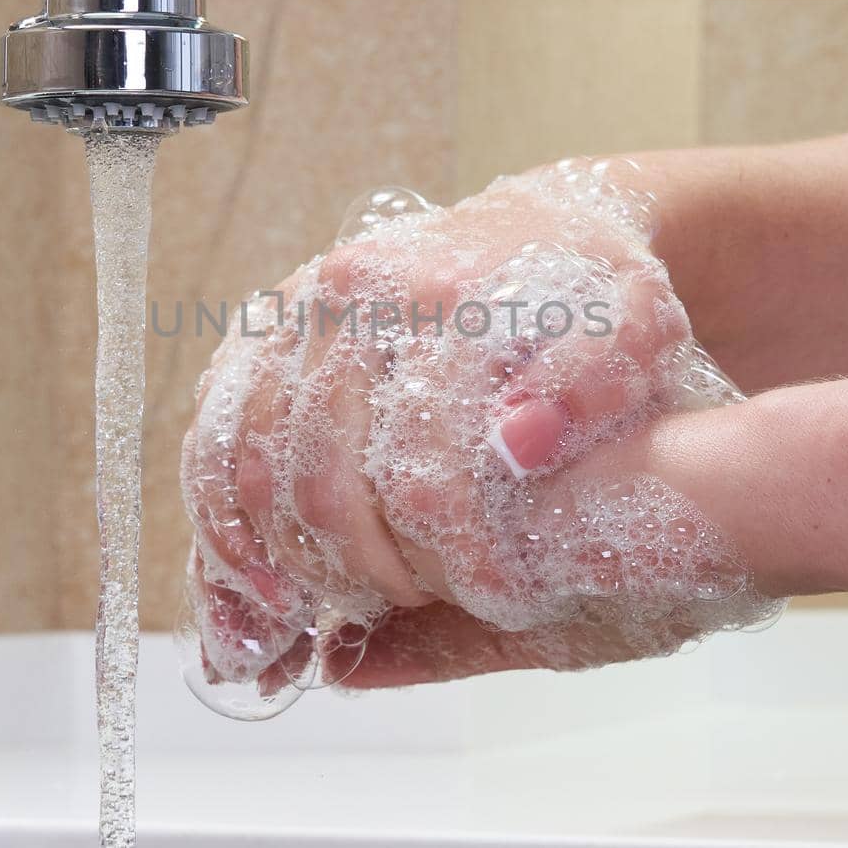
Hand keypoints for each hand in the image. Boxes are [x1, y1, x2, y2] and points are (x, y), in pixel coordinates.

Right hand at [176, 159, 779, 716]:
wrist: (539, 224)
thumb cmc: (592, 293)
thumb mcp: (635, 329)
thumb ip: (593, 385)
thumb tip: (519, 446)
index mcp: (440, 296)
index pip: (425, 469)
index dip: (457, 556)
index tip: (493, 600)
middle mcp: (348, 293)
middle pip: (320, 477)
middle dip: (360, 572)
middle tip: (405, 611)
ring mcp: (293, 309)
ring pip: (243, 464)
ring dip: (273, 564)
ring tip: (311, 624)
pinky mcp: (263, 330)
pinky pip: (212, 438)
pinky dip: (221, 523)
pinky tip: (254, 586)